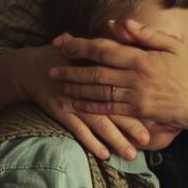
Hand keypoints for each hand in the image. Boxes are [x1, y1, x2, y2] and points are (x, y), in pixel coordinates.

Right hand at [9, 45, 154, 160]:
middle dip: (132, 125)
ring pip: (99, 122)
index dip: (140, 100)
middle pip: (115, 107)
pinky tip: (104, 154)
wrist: (31, 68)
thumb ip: (108, 47)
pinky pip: (78, 129)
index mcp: (98, 68)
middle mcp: (87, 84)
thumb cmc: (63, 58)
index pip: (124, 85)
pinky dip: (91, 142)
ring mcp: (73, 99)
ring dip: (115, 140)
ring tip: (131, 155)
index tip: (156, 114)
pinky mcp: (60, 110)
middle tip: (149, 141)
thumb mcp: (87, 48)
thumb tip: (131, 32)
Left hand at [50, 20, 187, 130]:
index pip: (105, 50)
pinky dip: (90, 106)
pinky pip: (109, 109)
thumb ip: (145, 34)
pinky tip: (76, 104)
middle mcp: (135, 78)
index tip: (64, 44)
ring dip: (76, 89)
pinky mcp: (137, 112)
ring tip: (59, 85)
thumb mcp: (172, 46)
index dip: (81, 47)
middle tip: (51, 68)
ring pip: (98, 92)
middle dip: (71, 70)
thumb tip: (119, 22)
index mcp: (142, 58)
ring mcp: (135, 97)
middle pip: (96, 72)